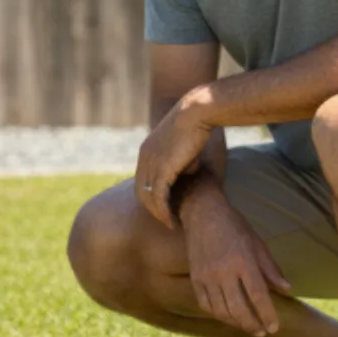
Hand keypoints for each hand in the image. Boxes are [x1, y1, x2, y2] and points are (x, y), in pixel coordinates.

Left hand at [135, 97, 212, 228]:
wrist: (196, 111)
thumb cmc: (196, 124)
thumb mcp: (183, 143)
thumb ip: (181, 158)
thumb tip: (187, 170)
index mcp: (146, 150)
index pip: (142, 181)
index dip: (151, 197)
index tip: (163, 208)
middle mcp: (145, 158)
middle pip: (141, 192)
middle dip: (152, 209)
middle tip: (165, 221)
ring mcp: (152, 163)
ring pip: (149, 197)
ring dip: (158, 214)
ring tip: (169, 224)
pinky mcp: (163, 168)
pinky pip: (159, 197)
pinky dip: (164, 212)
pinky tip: (172, 220)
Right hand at [180, 184, 291, 336]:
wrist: (203, 213)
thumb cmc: (234, 227)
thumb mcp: (257, 243)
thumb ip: (271, 269)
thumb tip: (287, 290)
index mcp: (242, 261)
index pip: (257, 295)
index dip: (267, 314)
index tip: (274, 327)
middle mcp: (223, 271)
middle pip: (238, 308)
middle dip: (252, 324)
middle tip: (262, 331)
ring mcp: (206, 276)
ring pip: (221, 310)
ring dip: (236, 323)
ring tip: (248, 326)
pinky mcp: (195, 278)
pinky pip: (206, 304)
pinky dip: (218, 314)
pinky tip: (228, 316)